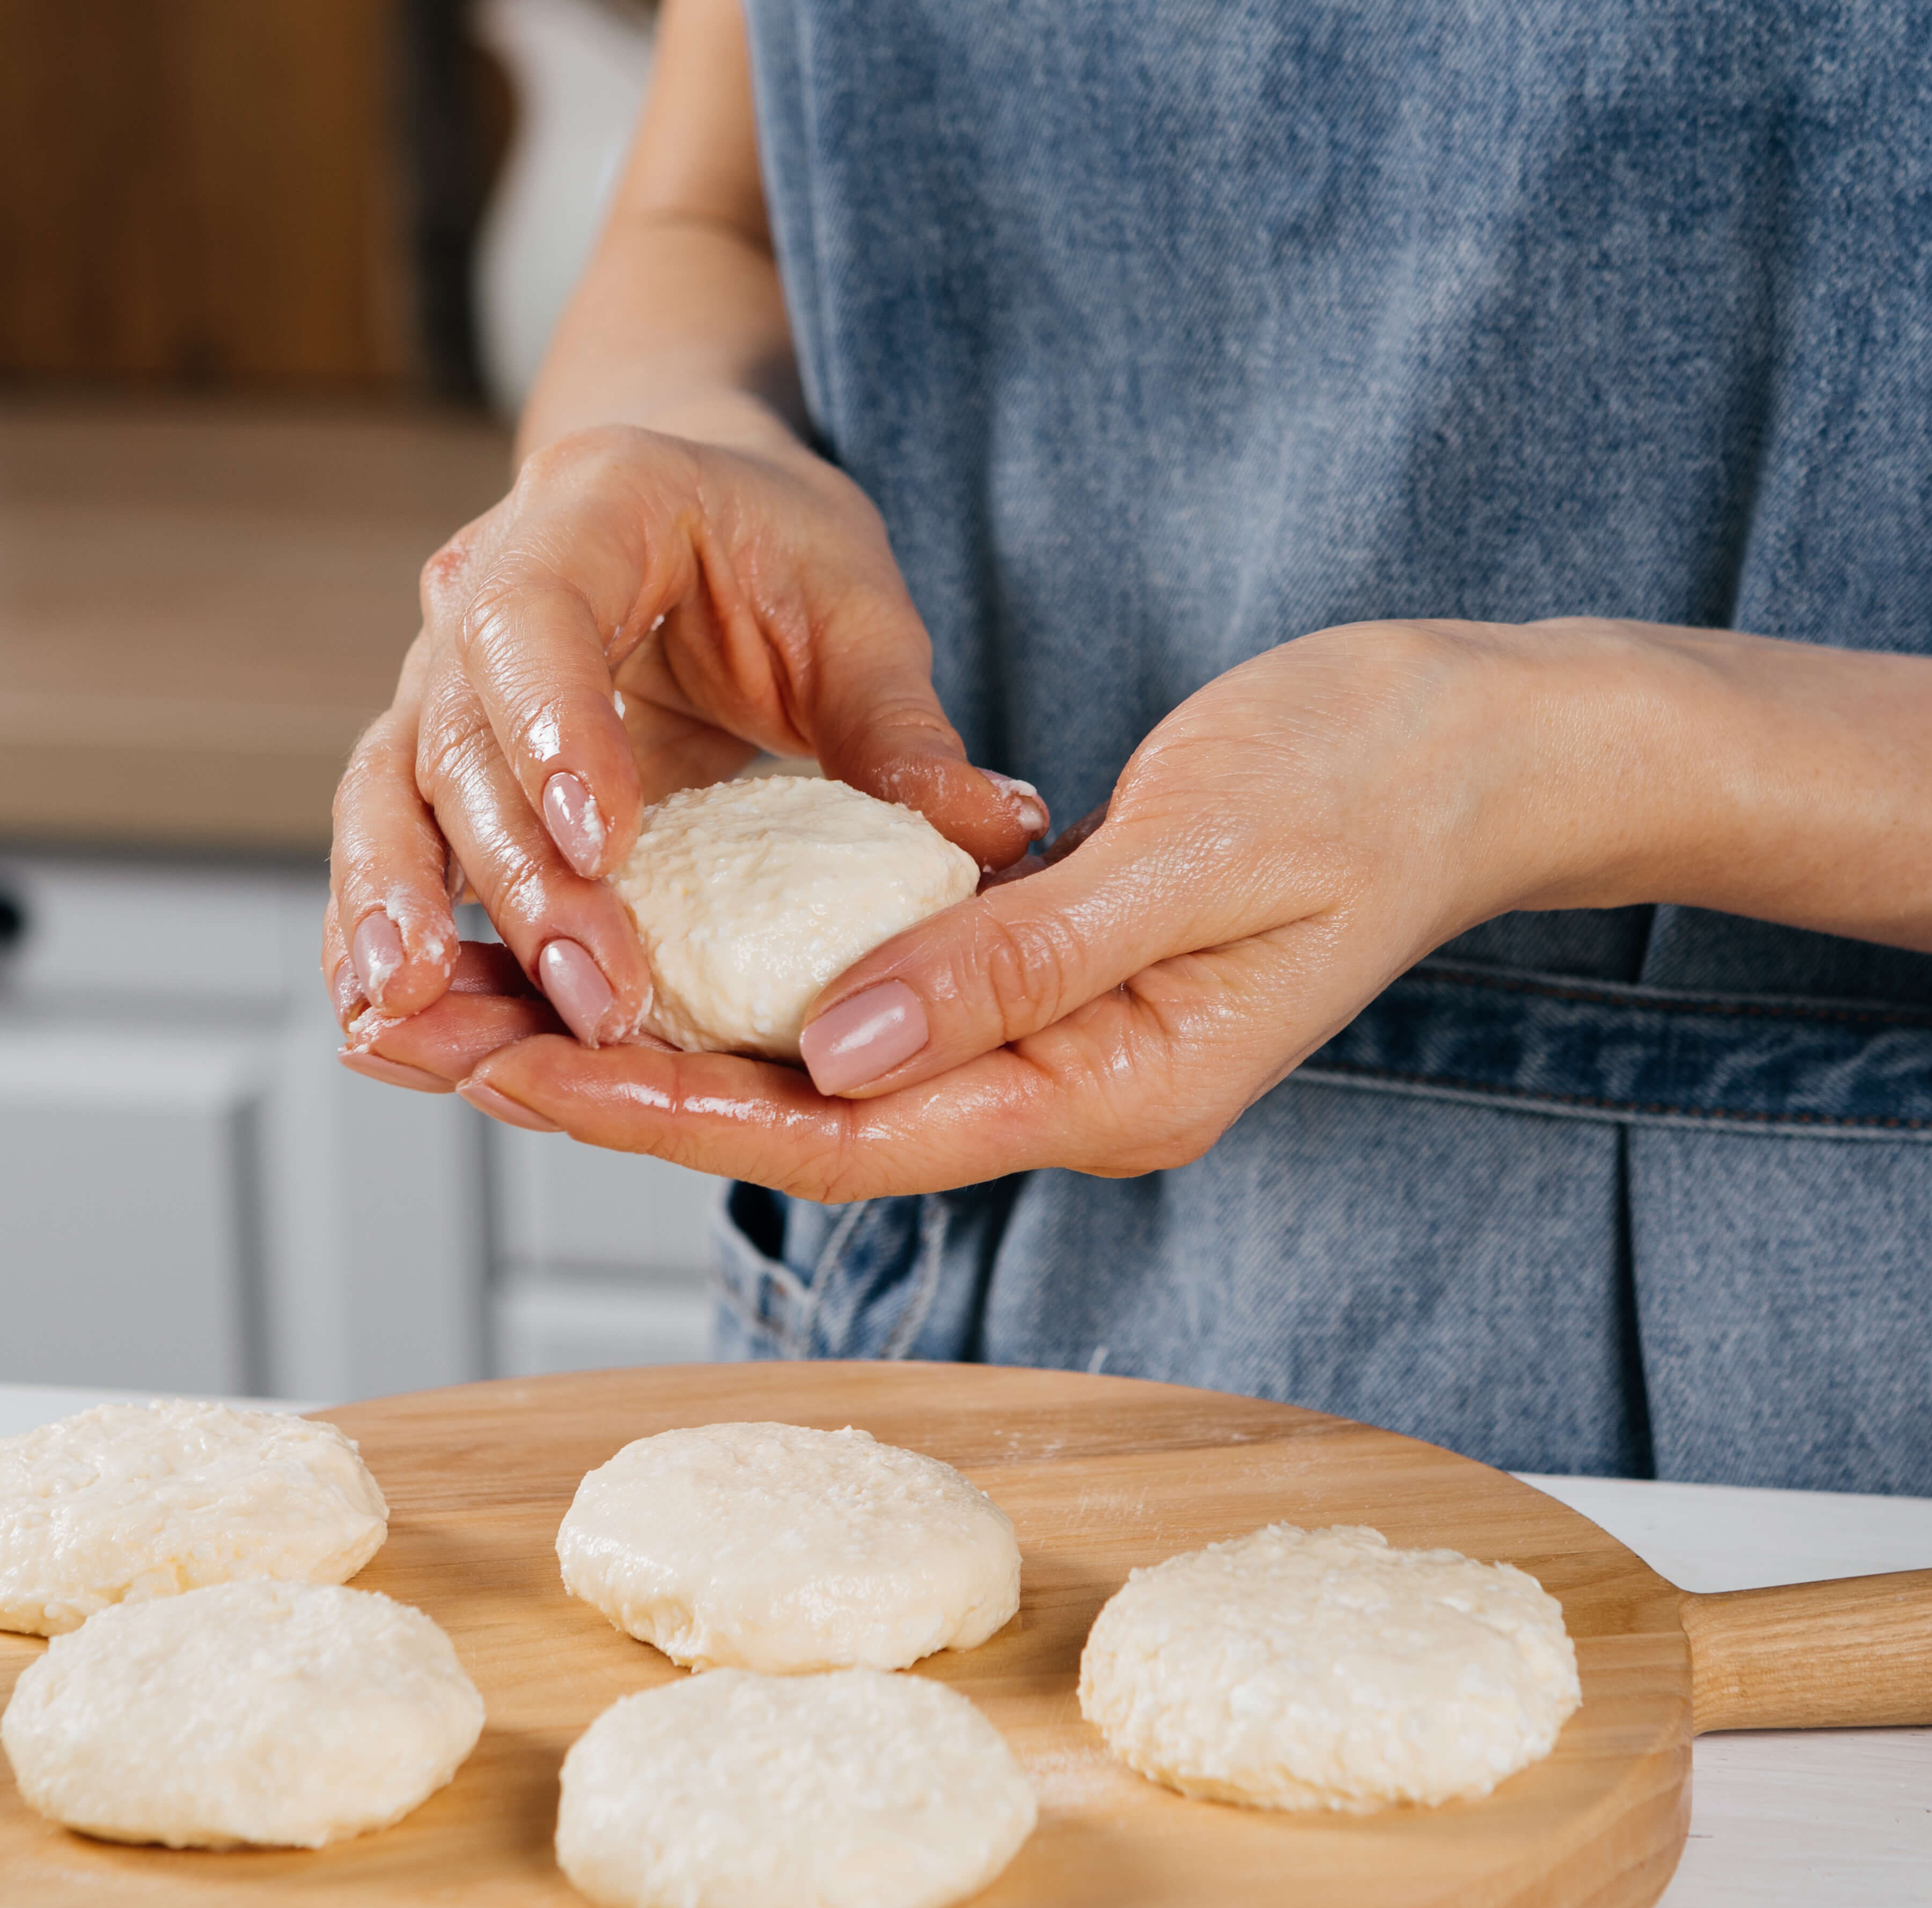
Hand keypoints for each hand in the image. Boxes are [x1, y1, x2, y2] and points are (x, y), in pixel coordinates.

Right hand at [324, 423, 1047, 1065]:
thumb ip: (904, 730)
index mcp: (589, 512)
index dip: (556, 731)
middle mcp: (478, 586)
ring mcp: (439, 680)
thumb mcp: (861, 618)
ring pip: (392, 798)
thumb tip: (996, 833)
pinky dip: (379, 933)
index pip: (533, 618)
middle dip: (516, 880)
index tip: (602, 842)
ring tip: (406, 1018)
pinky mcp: (436, 765)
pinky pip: (391, 850)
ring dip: (397, 914)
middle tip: (588, 992)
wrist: (698, 516)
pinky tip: (385, 1027)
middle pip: (462, 739)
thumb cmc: (780, 554)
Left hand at [451, 620, 1600, 1197]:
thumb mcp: (1201, 853)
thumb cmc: (1374, 777)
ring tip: (493, 1008)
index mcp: (1111, 1089)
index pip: (844, 1133)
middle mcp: (1070, 1096)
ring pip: (822, 1078)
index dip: (669, 1109)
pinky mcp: (1053, 989)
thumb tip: (836, 1042)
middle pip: (803, 1127)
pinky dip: (751, 993)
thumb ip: (1021, 958)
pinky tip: (652, 957)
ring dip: (662, 1048)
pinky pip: (872, 1016)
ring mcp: (1064, 1052)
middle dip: (619, 1090)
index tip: (516, 1067)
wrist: (1491, 750)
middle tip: (440, 1043)